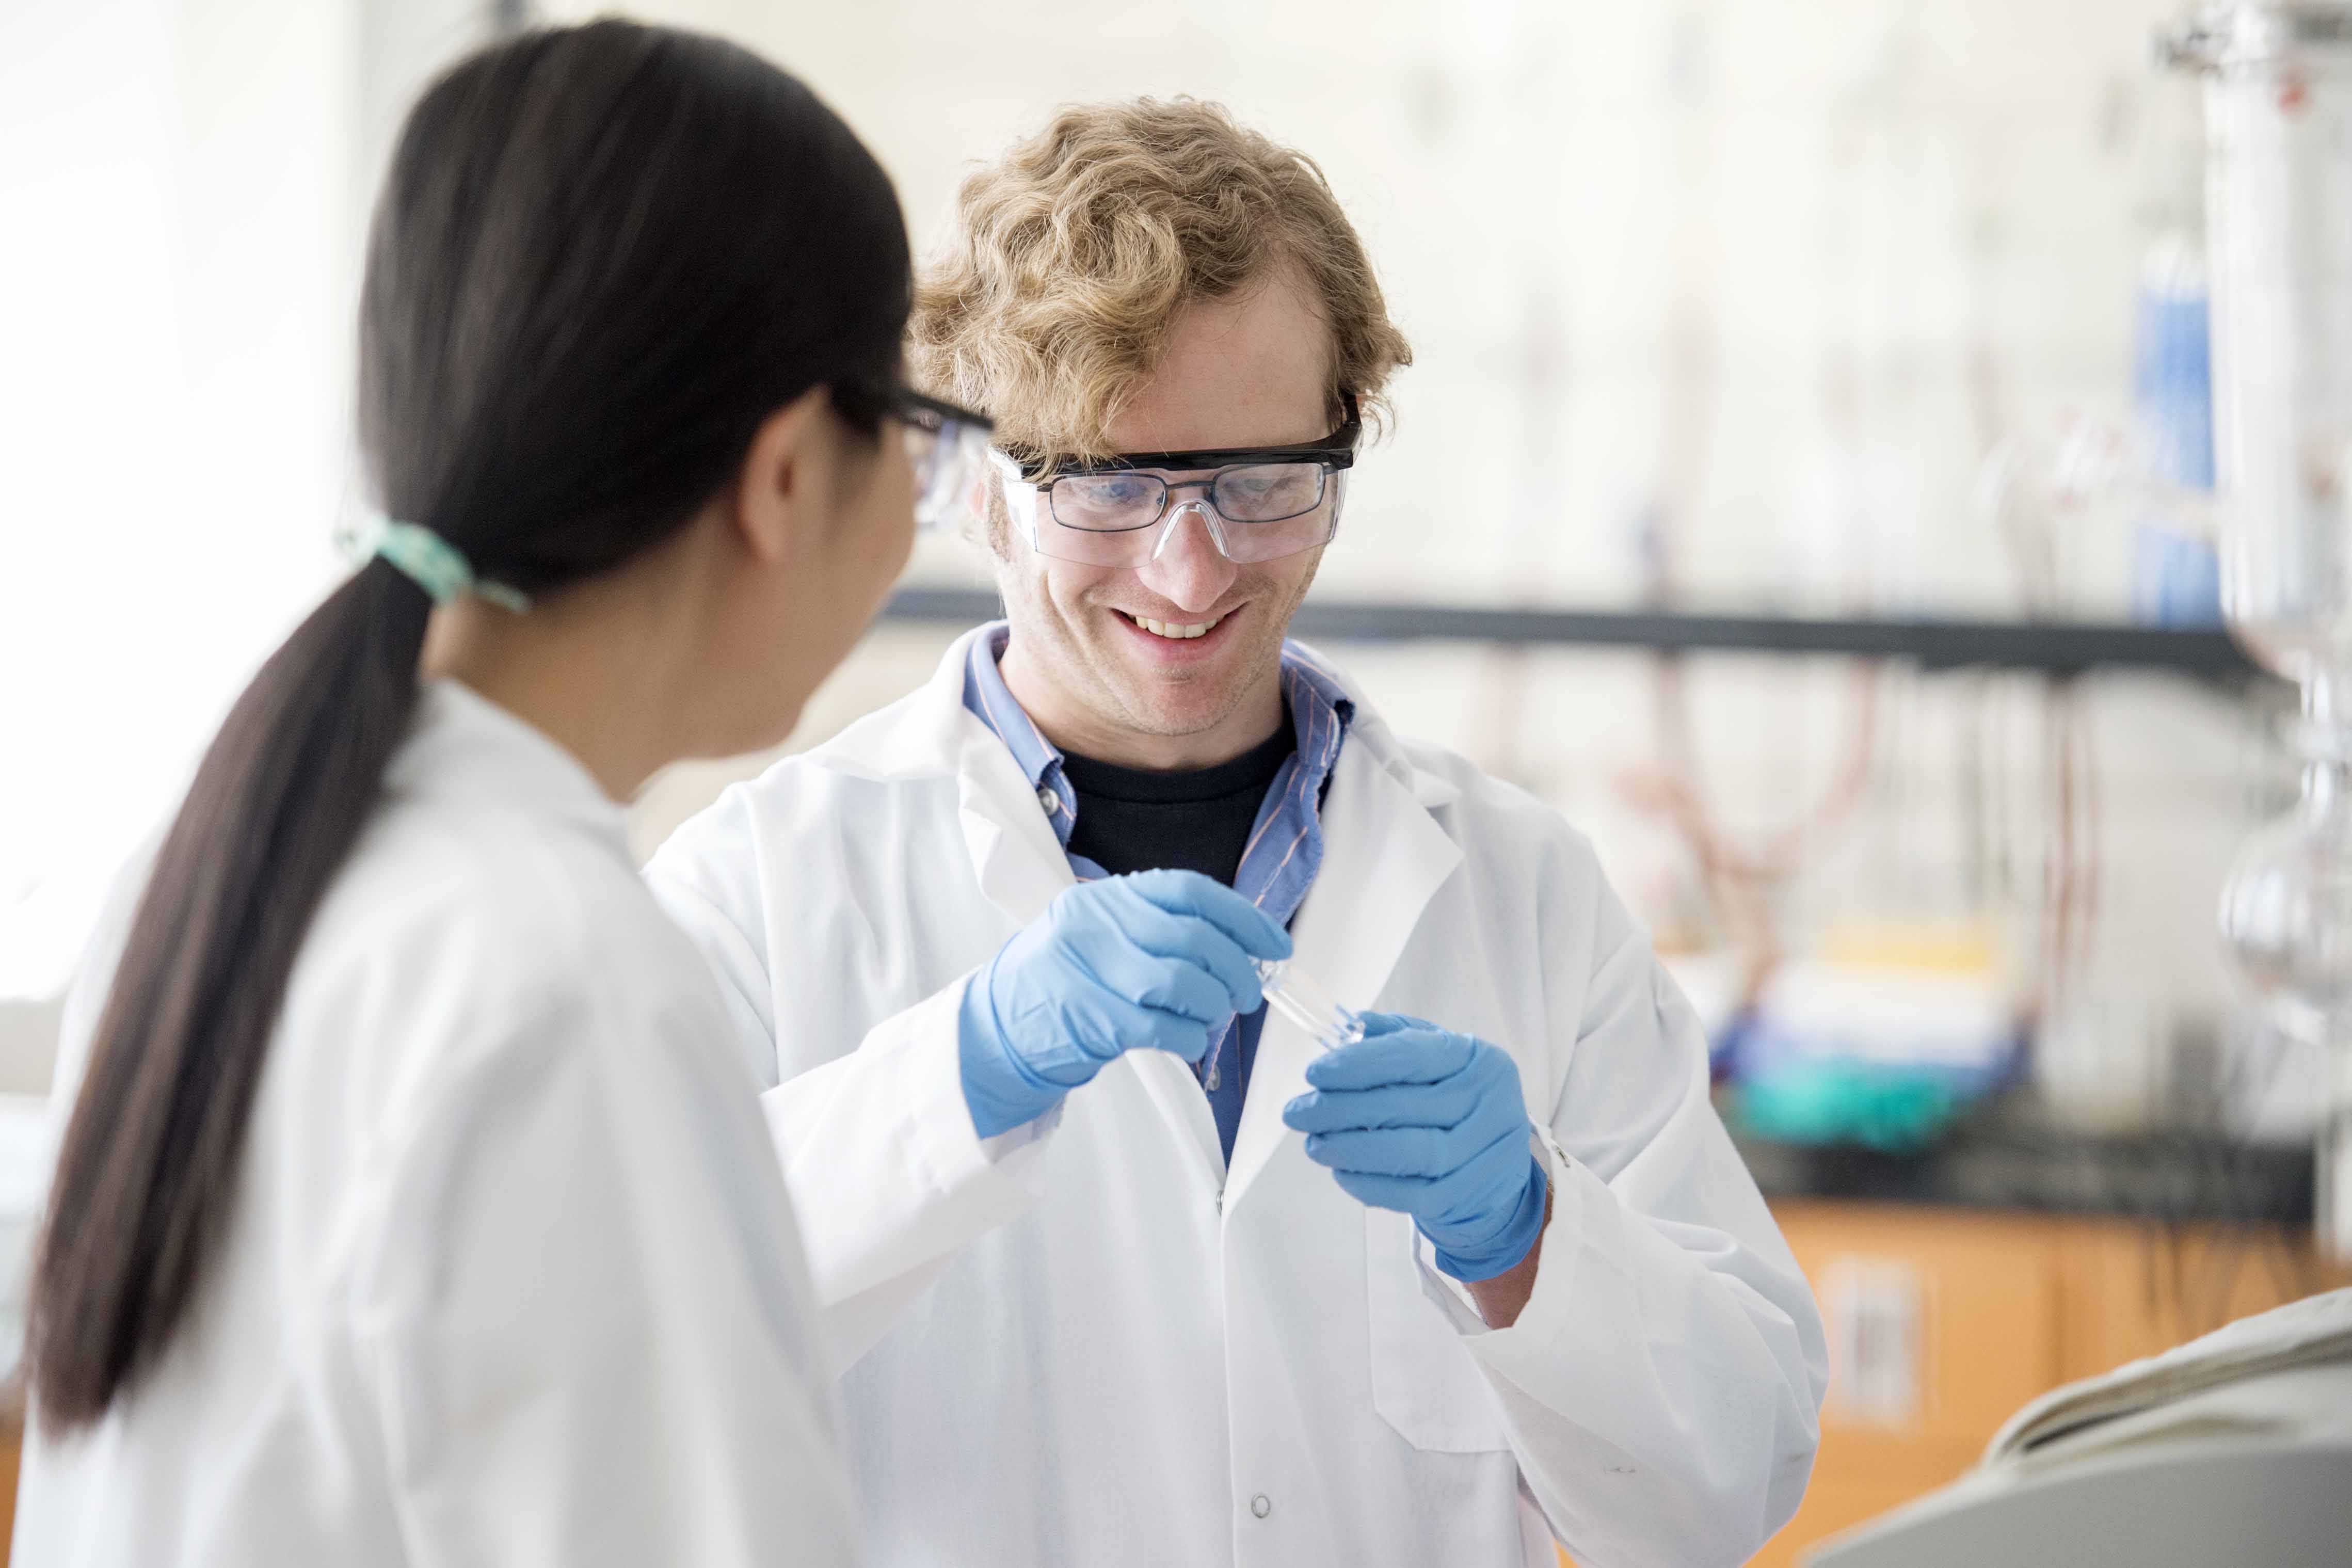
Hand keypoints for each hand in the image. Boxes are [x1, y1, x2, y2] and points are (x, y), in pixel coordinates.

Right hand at [959, 870, 1289, 1137]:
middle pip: (1195, 938)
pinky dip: (1190, 1037)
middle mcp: (1095, 923)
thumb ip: (1159, 930)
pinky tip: (1189, 1040)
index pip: (1191, 892)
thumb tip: (1241, 946)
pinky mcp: (1088, 1019)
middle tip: (1248, 993)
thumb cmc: (1064, 981)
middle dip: (1237, 970)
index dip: (1244, 918)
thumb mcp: (1102, 934)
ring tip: (1214, 1016)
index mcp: (1106, 897)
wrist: (996, 1028)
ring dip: (1214, 1005)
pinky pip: (1163, 1027)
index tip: (1276, 945)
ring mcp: (1088, 970)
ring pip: (1182, 983)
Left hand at [1282, 1013, 1547, 1281]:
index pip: (1411, 1056)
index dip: (1357, 1064)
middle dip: (1339, 1109)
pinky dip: (1370, 1185)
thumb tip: (1353, 1024)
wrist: (1497, 1167)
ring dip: (1351, 1150)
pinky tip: (1342, 1173)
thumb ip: (1395, 1038)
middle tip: (1297, 1113)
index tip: (1314, 1073)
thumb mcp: (1436, 1058)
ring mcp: (1485, 1152)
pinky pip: (1413, 1195)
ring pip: (1409, 1153)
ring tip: (1314, 1145)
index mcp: (1477, 1058)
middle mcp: (1489, 1102)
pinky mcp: (1469, 1193)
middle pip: (1404, 1106)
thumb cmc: (1454, 1100)